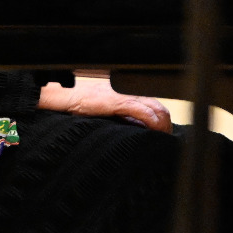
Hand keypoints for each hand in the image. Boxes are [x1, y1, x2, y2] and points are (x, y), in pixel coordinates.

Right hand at [38, 75, 171, 130]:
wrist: (66, 98)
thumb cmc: (83, 106)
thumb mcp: (107, 112)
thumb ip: (122, 118)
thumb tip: (136, 131)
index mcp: (128, 95)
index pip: (154, 105)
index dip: (163, 120)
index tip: (164, 134)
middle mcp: (129, 94)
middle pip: (158, 106)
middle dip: (166, 124)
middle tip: (166, 139)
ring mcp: (124, 96)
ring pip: (154, 107)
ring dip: (162, 124)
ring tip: (162, 137)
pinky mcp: (117, 102)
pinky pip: (140, 110)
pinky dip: (151, 121)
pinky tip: (154, 130)